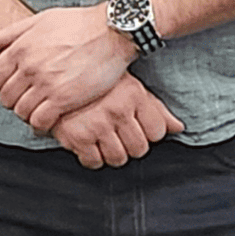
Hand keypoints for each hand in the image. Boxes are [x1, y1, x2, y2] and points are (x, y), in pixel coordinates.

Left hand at [0, 6, 136, 131]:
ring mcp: (45, 83)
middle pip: (5, 97)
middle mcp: (29, 67)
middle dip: (13, 101)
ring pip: (21, 111)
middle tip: (26, 100)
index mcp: (20, 48)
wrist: (111, 31)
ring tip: (38, 110)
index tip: (12, 86)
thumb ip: (10, 32)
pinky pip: (40, 120)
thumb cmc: (79, 23)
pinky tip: (49, 119)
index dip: (1, 85)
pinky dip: (41, 124)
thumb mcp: (40, 20)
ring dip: (27, 114)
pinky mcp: (64, 98)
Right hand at [49, 73, 184, 168]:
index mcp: (134, 95)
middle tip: (118, 134)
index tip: (135, 127)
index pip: (157, 132)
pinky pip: (93, 162)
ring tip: (103, 139)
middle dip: (131, 146)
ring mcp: (97, 124)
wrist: (56, 73)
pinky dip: (92, 158)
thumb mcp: (130, 87)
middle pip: (139, 149)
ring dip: (112, 153)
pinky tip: (88, 144)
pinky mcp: (76, 136)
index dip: (147, 133)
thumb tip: (179, 128)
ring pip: (118, 158)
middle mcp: (117, 110)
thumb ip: (156, 109)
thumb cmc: (95, 82)